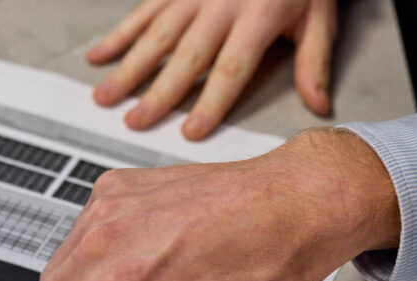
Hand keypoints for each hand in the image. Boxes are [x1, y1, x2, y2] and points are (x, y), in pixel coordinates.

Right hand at [88, 0, 335, 139]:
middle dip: (158, 92)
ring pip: (157, 36)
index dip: (211, 102)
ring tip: (104, 98)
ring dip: (128, 68)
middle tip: (134, 123)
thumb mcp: (319, 16)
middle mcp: (222, 3)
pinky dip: (118, 34)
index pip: (232, 68)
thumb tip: (318, 106)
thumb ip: (314, 61)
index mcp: (260, 16)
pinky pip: (143, 11)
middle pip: (186, 56)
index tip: (191, 132)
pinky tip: (97, 56)